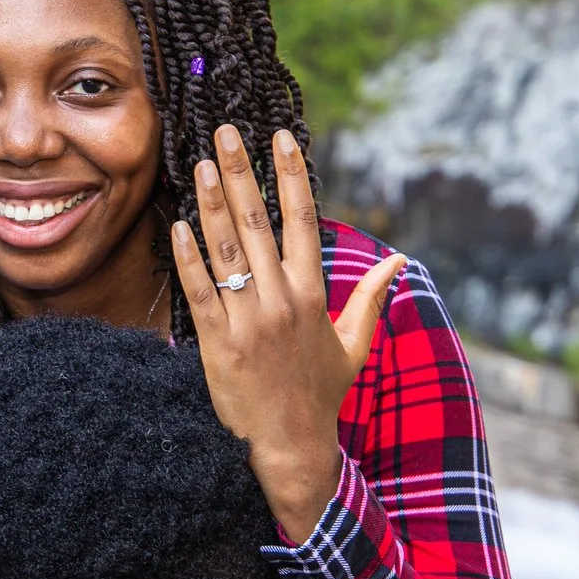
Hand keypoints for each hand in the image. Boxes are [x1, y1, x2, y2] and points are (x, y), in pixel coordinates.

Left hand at [170, 125, 404, 539]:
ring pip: (227, 252)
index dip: (291, 176)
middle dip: (242, 173)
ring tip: (202, 165)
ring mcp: (249, 322)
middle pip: (259, 224)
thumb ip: (370, 299)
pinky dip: (189, 259)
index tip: (280, 138)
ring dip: (212, 205)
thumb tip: (399, 262)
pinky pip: (201, 293)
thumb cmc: (319, 395)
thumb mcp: (353, 346)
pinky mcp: (219, 344)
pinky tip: (179, 226)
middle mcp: (282, 301)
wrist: (290, 447)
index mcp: (312, 295)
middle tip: (225, 132)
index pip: (303, 221)